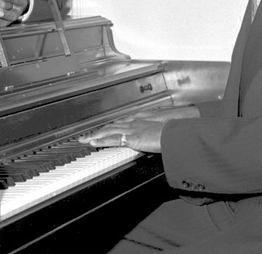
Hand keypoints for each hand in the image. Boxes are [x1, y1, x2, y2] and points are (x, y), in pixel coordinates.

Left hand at [76, 107, 198, 153]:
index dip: (109, 126)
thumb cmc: (173, 132)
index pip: (121, 122)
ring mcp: (132, 129)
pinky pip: (112, 139)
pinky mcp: (132, 137)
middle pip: (112, 125)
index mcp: (142, 119)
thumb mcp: (163, 131)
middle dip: (98, 130)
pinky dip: (101, 140)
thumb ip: (155, 134)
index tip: (102, 129)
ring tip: (83, 140)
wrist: (177, 132)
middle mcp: (134, 121)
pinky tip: (92, 142)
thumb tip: (154, 139)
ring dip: (94, 135)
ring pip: (108, 131)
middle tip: (86, 135)